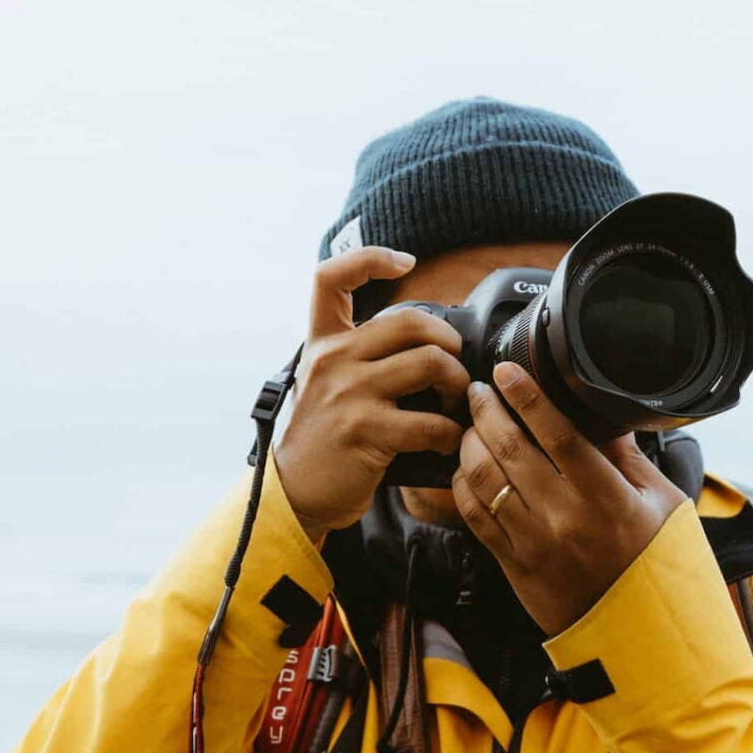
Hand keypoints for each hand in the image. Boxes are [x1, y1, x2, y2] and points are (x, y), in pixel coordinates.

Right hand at [274, 247, 470, 540]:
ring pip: (431, 362)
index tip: (404, 262)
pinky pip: (431, 421)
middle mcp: (333, 360)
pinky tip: (447, 440)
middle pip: (410, 320)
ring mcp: (349, 393)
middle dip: (448, 341)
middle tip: (454, 364)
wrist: (295, 493)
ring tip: (456, 402)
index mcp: (322, 343)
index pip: (332, 278)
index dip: (371, 258)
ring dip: (458, 383)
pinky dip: (452, 432)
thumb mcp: (323, 384)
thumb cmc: (319, 441)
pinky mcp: (366, 431)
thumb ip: (356, 357)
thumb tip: (417, 342)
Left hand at [452, 364, 687, 636]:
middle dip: (487, 411)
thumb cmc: (654, 563)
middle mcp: (563, 518)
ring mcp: (532, 543)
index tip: (506, 371)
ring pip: (482, 480)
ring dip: (469, 444)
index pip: (557, 434)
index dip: (527, 397)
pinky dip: (463, 484)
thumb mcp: (662, 503)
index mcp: (605, 498)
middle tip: (478, 389)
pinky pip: (474, 516)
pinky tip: (466, 466)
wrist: (635, 632)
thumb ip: (628, 456)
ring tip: (471, 424)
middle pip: (509, 449)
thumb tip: (602, 413)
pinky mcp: (512, 564)